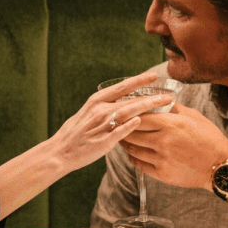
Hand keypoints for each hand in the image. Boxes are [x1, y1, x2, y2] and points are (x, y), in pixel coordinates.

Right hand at [47, 72, 173, 174]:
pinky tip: (141, 120)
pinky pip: (118, 132)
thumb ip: (103, 109)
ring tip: (164, 105)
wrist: (59, 152)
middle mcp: (99, 110)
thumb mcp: (87, 114)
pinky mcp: (102, 141)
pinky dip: (130, 125)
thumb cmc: (74, 134)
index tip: (153, 75)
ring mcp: (101, 125)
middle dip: (151, 96)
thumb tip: (119, 104)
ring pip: (127, 112)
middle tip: (168, 94)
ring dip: (146, 106)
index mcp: (96, 101)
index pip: (121, 87)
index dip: (138, 80)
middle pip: (130, 99)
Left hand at [122, 103, 227, 189]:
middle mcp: (163, 141)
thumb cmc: (209, 138)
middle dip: (122, 128)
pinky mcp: (162, 174)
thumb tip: (159, 97)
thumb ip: (174, 107)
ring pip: (133, 150)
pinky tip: (133, 153)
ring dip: (125, 143)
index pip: (139, 116)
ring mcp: (161, 159)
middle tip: (116, 125)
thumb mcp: (194, 116)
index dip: (128, 114)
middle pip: (132, 133)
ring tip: (123, 138)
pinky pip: (140, 164)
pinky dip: (133, 158)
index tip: (121, 111)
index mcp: (170, 124)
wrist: (220, 166)